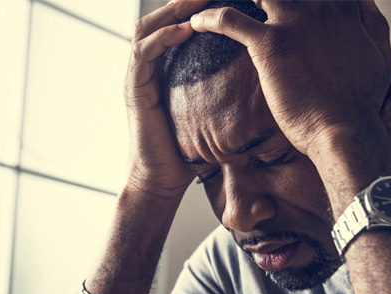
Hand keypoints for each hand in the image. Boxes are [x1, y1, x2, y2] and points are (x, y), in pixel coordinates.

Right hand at [124, 0, 207, 196]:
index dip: (193, 12)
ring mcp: (138, 78)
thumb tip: (256, 89)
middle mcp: (148, 70)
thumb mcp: (208, 117)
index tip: (220, 2)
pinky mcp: (134, 90)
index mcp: (163, 73)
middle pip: (160, 21)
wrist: (164, 179)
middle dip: (184, 3)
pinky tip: (185, 30)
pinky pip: (144, 54)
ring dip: (173, 12)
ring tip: (199, 2)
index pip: (174, 29)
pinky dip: (163, 38)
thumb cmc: (188, 151)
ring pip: (147, 30)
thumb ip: (221, 98)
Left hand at [189, 0, 390, 156]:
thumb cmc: (363, 100)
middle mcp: (318, 5)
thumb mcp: (382, 54)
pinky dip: (210, 19)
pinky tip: (197, 24)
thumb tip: (365, 6)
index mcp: (342, 6)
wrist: (345, 129)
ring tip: (207, 5)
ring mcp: (293, 21)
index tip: (275, 6)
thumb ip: (372, 24)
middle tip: (250, 5)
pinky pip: (229, 20)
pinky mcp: (271, 44)